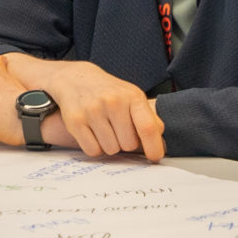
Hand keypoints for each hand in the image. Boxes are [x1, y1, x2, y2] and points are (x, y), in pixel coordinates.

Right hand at [9, 55, 165, 159]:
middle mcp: (113, 102)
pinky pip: (93, 151)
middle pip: (129, 144)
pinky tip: (94, 133)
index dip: (154, 147)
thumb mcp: (133, 98)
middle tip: (119, 130)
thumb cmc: (111, 93)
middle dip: (126, 143)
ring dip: (110, 145)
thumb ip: (149, 119)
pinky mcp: (76, 121)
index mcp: (132, 97)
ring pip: (111, 150)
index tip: (155, 158)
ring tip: (105, 129)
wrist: (77, 79)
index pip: (147, 127)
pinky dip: (95, 147)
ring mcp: (93, 111)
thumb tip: (161, 143)